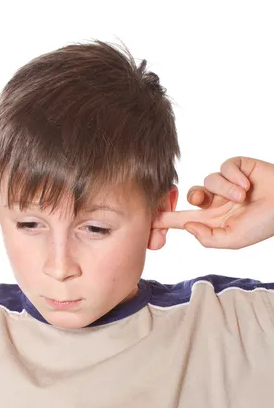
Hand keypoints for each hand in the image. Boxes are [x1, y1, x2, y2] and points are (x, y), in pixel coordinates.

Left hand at [153, 156, 273, 248]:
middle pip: (190, 196)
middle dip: (189, 198)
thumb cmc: (263, 224)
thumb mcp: (233, 239)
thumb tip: (187, 227)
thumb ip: (208, 238)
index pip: (182, 219)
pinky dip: (233, 177)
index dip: (164, 218)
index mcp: (212, 220)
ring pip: (208, 182)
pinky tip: (247, 184)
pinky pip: (223, 168)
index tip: (145, 218)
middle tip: (196, 201)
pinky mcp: (236, 167)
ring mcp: (225, 184)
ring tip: (243, 197)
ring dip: (225, 190)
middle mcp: (216, 201)